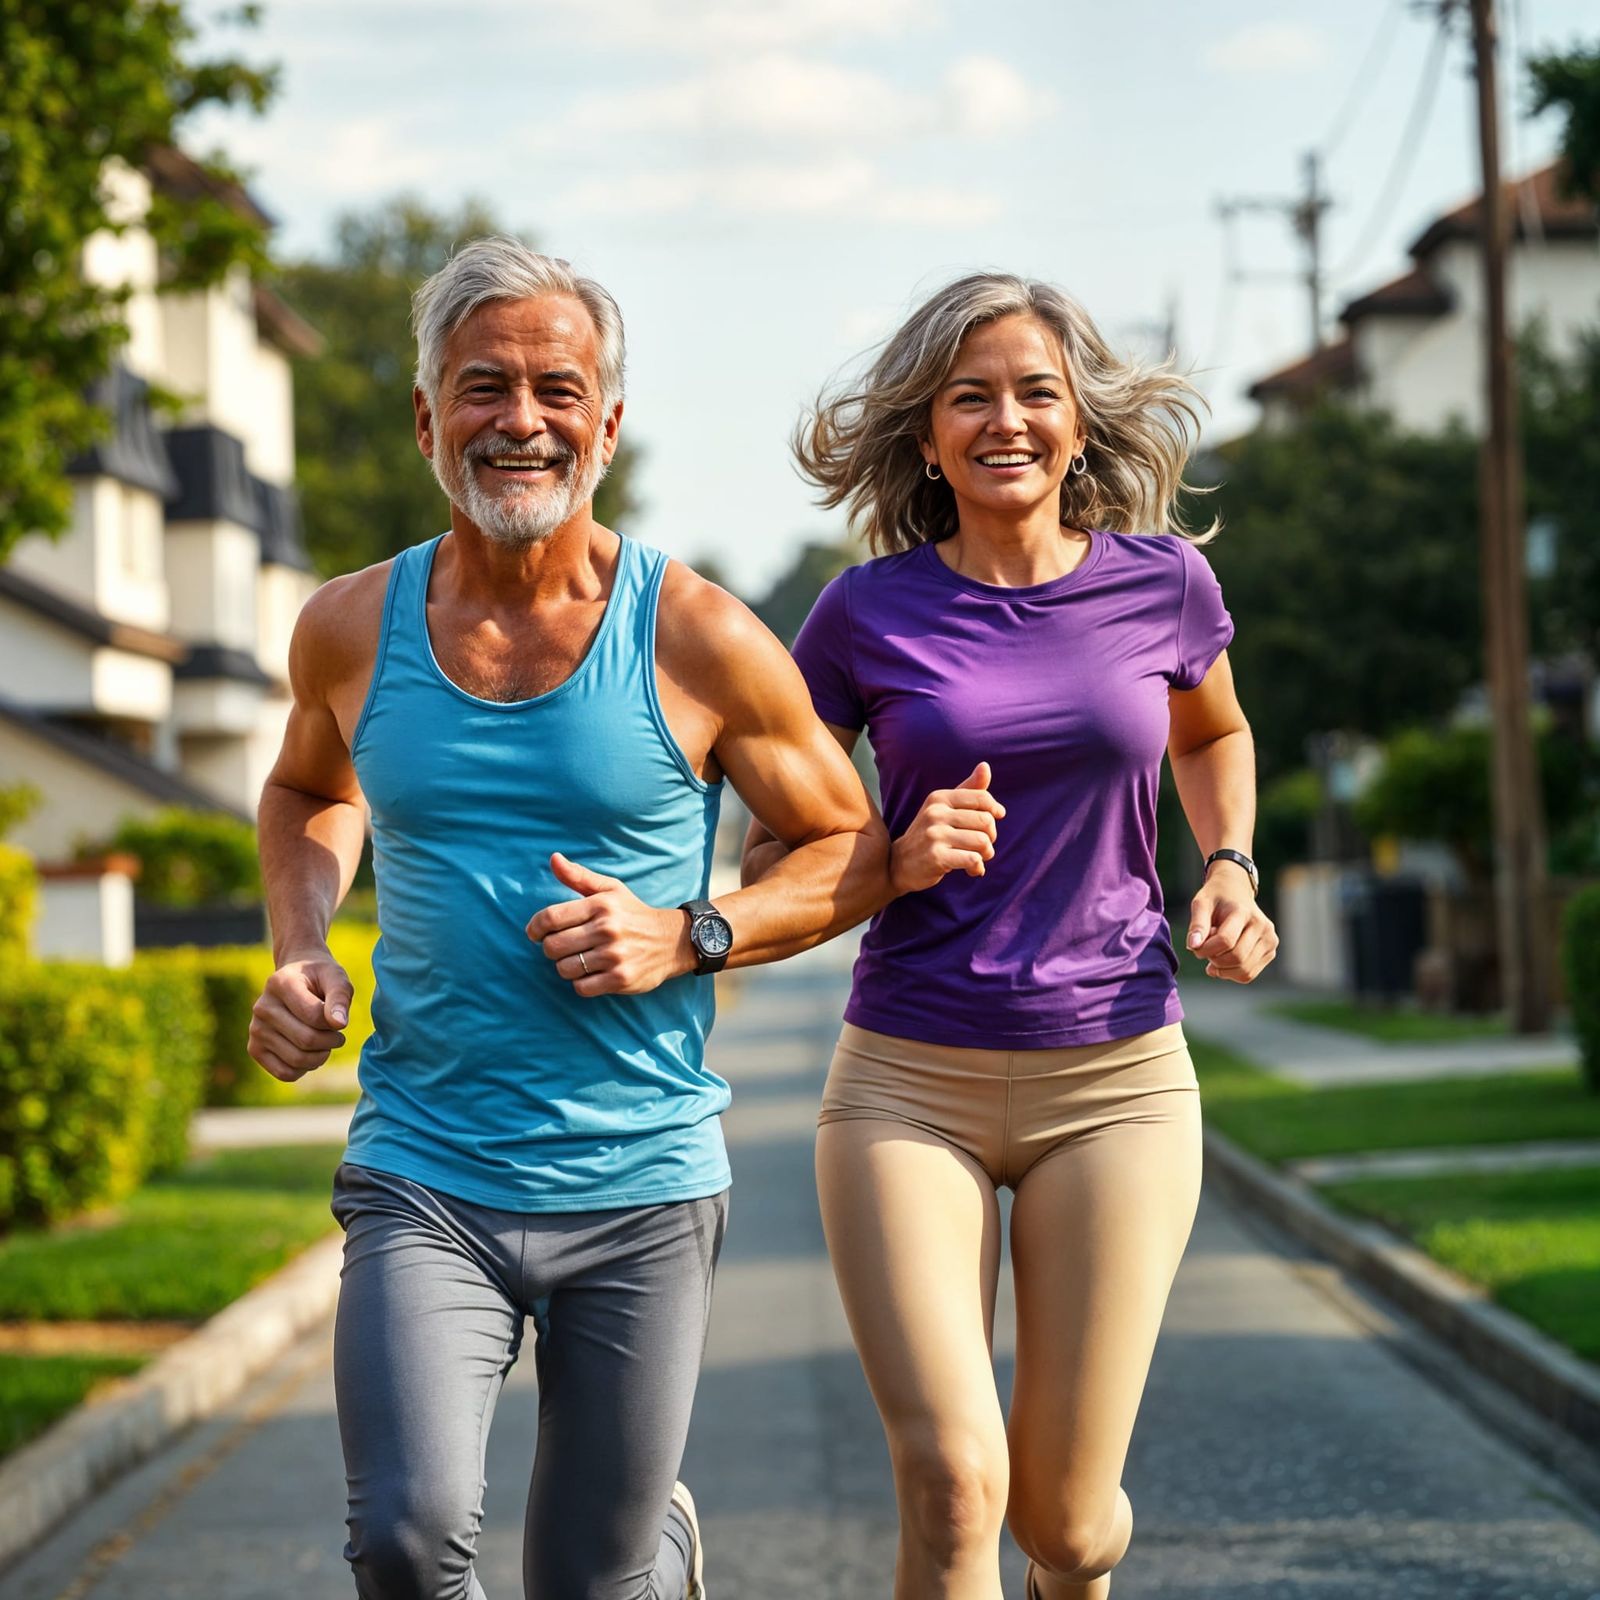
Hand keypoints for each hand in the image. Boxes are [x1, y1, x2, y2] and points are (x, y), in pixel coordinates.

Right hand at [249, 949, 352, 1081]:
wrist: (297, 978)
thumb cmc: (320, 979)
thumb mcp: (336, 978)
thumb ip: (340, 997)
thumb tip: (339, 1023)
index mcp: (280, 984)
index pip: (314, 1016)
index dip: (336, 1023)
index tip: (340, 1020)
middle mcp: (262, 1007)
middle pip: (307, 1040)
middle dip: (331, 1041)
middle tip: (337, 1035)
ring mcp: (255, 1029)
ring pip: (297, 1060)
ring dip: (321, 1056)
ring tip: (325, 1042)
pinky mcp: (254, 1048)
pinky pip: (284, 1073)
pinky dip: (304, 1069)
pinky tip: (310, 1054)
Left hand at [526, 853, 692, 996]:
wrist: (673, 941)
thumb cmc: (633, 913)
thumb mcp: (610, 889)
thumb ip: (579, 876)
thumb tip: (553, 858)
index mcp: (601, 905)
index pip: (551, 917)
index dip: (535, 927)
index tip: (535, 933)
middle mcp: (608, 929)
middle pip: (553, 946)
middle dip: (551, 948)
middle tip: (562, 947)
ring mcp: (615, 956)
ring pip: (565, 969)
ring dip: (566, 966)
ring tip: (580, 959)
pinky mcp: (621, 979)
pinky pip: (582, 987)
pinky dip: (581, 983)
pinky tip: (592, 973)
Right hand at [890, 762, 1005, 894]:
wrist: (898, 863)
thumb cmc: (930, 833)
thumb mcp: (944, 808)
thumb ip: (968, 789)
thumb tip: (985, 766)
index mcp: (939, 798)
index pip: (981, 797)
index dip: (994, 810)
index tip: (996, 818)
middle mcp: (935, 813)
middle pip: (986, 821)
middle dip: (991, 836)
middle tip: (982, 845)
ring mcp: (934, 835)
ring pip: (982, 841)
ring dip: (986, 854)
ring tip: (977, 858)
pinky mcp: (936, 857)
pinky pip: (972, 859)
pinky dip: (977, 867)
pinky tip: (971, 870)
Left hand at [1185, 864, 1277, 982]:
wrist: (1236, 891)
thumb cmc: (1216, 898)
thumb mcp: (1201, 903)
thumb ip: (1197, 925)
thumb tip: (1193, 946)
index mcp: (1244, 912)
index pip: (1226, 940)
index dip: (1206, 949)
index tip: (1195, 946)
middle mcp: (1263, 926)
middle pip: (1236, 958)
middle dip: (1214, 960)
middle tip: (1205, 949)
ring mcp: (1270, 940)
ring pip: (1244, 971)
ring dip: (1222, 968)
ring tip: (1215, 952)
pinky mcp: (1270, 951)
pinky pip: (1248, 974)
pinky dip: (1231, 972)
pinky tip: (1224, 957)